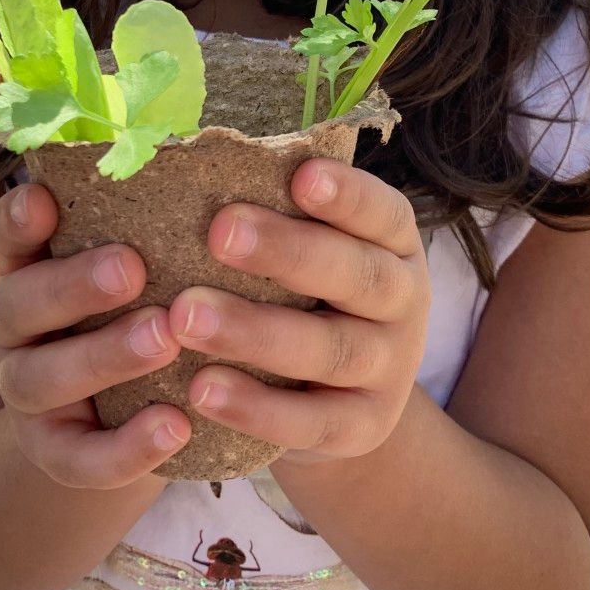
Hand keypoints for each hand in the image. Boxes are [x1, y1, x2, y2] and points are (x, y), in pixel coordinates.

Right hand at [0, 184, 190, 488]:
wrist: (120, 406)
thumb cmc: (139, 302)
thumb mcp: (135, 259)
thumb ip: (151, 221)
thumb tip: (226, 153)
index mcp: (28, 266)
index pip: (10, 236)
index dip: (19, 220)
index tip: (44, 199)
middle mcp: (13, 325)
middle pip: (20, 305)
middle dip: (74, 286)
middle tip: (133, 268)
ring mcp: (26, 390)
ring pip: (43, 380)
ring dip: (104, 356)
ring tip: (165, 338)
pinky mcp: (55, 451)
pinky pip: (80, 459)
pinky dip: (126, 447)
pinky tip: (176, 427)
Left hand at [166, 160, 429, 464]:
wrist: (335, 398)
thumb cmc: (301, 295)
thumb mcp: (307, 250)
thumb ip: (270, 211)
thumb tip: (184, 160)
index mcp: (393, 243)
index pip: (382, 212)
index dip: (347, 195)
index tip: (300, 175)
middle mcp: (404, 302)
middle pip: (358, 275)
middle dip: (288, 252)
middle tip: (219, 231)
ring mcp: (389, 370)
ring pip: (331, 349)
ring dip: (255, 332)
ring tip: (185, 316)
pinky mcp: (363, 429)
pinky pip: (312, 422)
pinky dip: (257, 409)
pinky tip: (201, 389)